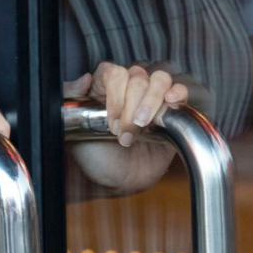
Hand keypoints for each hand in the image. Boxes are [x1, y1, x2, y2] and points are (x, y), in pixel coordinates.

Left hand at [63, 62, 189, 193]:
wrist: (115, 180)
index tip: (111, 122)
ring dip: (152, 101)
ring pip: (160, 79)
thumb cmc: (94, 152)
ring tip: (144, 124)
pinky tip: (172, 101)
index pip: (115, 72)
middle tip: (125, 134)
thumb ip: (71, 96)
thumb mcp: (73, 124)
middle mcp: (130, 85)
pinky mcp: (172, 112)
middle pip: (138, 77)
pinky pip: (181, 91)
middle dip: (131, 108)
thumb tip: (85, 78)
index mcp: (106, 83)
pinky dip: (179, 92)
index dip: (115, 96)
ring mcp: (152, 97)